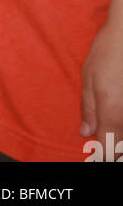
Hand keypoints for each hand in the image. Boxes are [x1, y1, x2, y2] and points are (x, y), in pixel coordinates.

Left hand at [80, 18, 122, 154]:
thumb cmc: (108, 51)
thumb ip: (88, 109)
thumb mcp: (88, 78)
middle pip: (120, 145)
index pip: (107, 149)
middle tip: (100, 137)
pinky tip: (117, 112)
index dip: (100, 153)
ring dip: (119, 134)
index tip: (94, 152)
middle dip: (111, 147)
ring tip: (108, 122)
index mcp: (111, 113)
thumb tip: (85, 132)